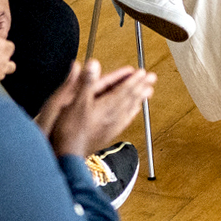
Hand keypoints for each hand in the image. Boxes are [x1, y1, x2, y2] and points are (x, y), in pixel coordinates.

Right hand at [35, 60, 156, 158]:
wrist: (68, 156)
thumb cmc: (69, 130)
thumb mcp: (74, 102)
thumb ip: (86, 83)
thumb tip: (93, 63)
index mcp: (106, 106)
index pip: (124, 90)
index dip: (133, 80)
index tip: (143, 72)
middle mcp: (112, 116)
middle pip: (130, 98)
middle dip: (140, 87)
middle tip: (152, 78)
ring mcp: (112, 127)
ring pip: (130, 109)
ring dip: (139, 99)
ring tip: (147, 92)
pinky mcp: (109, 135)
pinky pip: (125, 120)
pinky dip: (132, 112)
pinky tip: (133, 112)